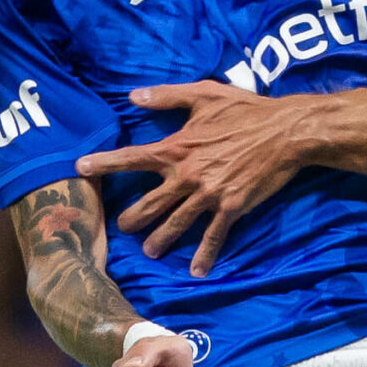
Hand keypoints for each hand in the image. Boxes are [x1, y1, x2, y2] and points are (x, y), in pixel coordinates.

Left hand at [77, 81, 304, 273]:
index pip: (132, 157)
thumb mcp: (204, 95)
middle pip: (151, 202)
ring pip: (177, 223)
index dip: (104, 163)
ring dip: (161, 239)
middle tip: (121, 227)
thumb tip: (133, 96)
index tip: (80, 167)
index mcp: (177, 147)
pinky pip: (214, 235)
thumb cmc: (245, 110)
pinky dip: (205, 255)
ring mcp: (209, 194)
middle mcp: (187, 174)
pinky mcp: (231, 207)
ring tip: (149, 251)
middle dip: (133, 217)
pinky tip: (197, 271)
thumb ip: (167, 96)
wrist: (286, 132)